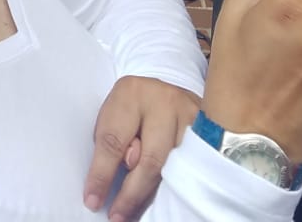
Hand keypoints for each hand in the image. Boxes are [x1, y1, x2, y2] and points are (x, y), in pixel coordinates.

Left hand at [84, 77, 200, 220]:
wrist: (164, 92)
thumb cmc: (132, 109)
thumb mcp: (115, 116)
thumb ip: (116, 142)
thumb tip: (124, 174)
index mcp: (130, 93)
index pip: (113, 141)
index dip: (101, 175)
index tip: (93, 200)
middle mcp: (163, 101)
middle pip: (150, 159)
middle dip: (132, 193)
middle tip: (118, 215)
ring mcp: (190, 115)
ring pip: (174, 167)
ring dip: (154, 193)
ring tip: (136, 212)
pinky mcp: (208, 130)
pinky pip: (192, 166)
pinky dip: (177, 186)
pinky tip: (165, 200)